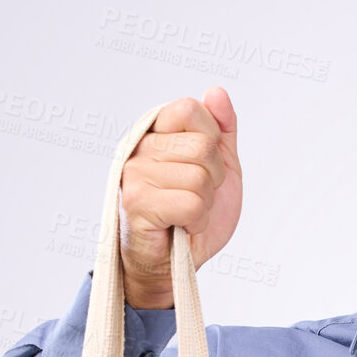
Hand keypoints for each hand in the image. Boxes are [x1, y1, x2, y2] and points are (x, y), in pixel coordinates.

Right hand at [118, 87, 241, 308]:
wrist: (176, 264)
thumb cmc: (193, 217)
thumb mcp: (221, 169)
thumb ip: (222, 130)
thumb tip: (216, 92)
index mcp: (158, 132)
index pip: (191, 109)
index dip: (211, 142)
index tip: (203, 167)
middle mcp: (140, 148)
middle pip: (202, 147)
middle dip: (213, 179)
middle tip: (196, 196)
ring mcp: (135, 174)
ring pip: (199, 178)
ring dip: (205, 203)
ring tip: (186, 213)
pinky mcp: (137, 203)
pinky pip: (191, 203)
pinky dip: (196, 220)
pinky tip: (181, 225)